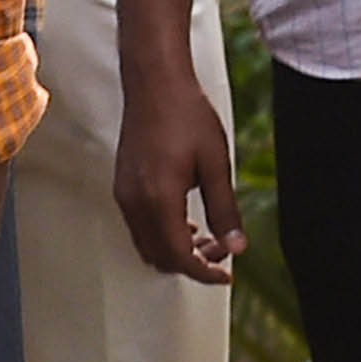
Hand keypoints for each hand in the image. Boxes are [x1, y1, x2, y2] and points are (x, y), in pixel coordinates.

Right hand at [112, 73, 242, 284]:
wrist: (154, 86)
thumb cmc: (187, 117)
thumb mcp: (216, 164)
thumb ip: (225, 209)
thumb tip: (237, 246)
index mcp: (159, 199)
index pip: (179, 255)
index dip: (203, 272)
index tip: (226, 275)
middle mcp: (134, 203)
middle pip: (159, 257)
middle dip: (192, 262)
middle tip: (224, 251)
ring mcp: (124, 196)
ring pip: (147, 245)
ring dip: (177, 250)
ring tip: (209, 237)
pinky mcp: (122, 188)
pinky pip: (139, 228)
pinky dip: (163, 236)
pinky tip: (187, 222)